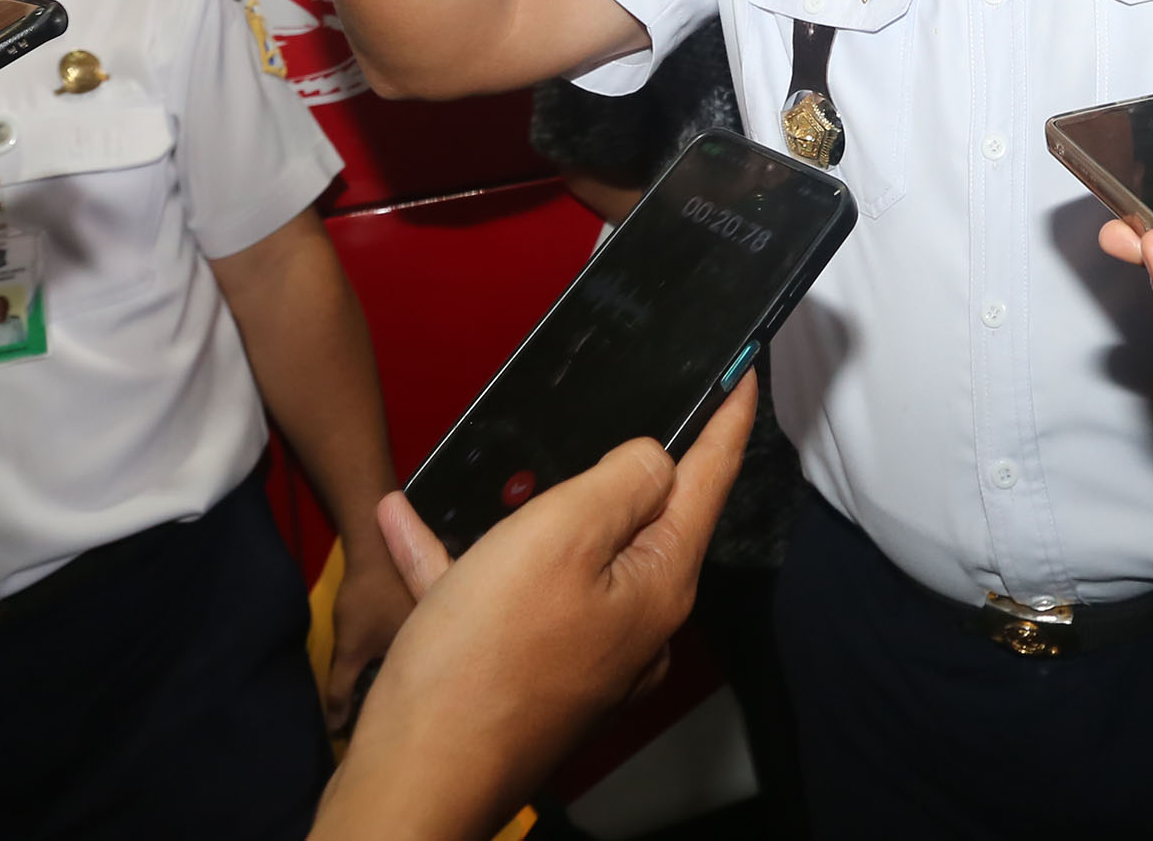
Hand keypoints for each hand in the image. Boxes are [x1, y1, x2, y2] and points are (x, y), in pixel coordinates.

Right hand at [318, 379, 753, 840]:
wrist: (413, 780)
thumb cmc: (482, 666)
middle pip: (638, 518)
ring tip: (481, 485)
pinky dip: (462, 562)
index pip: (709, 481)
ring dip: (516, 517)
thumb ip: (622, 481)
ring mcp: (580, 654)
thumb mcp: (561, 537)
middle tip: (584, 426)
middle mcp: (632, 624)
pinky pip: (498, 596)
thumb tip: (656, 458)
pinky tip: (407, 529)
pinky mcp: (527, 672)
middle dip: (606, 471)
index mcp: (658, 586)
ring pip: (558, 556)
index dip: (728, 418)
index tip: (744, 372)